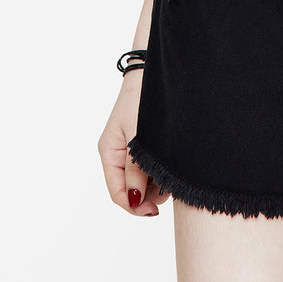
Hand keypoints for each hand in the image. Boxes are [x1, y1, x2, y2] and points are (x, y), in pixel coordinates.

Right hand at [97, 72, 170, 216]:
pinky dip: (160, 170)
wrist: (156, 70)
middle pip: (131, 189)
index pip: (118, 193)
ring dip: (157, 182)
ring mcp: (130, 148)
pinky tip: (172, 163)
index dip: (135, 206)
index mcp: (109, 152)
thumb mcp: (138, 138)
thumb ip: (136, 169)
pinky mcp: (144, 143)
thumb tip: (134, 200)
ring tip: (173, 172)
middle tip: (170, 186)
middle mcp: (118, 153)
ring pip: (142, 180)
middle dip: (150, 193)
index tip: (155, 211)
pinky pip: (149, 166)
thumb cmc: (143, 100)